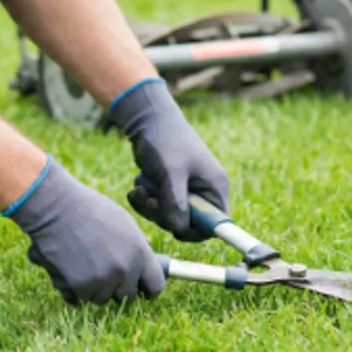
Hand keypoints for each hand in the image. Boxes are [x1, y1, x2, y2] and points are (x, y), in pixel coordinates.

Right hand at [6, 157, 165, 304]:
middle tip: (103, 272)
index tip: (141, 290)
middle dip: (117, 288)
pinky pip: (80, 299)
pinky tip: (69, 268)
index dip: (147, 289)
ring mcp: (103, 281)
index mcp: (140, 252)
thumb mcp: (123, 223)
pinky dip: (74, 288)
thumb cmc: (89, 210)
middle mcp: (125, 270)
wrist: (58, 208)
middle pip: (128, 297)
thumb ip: (136, 248)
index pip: (156, 285)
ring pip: (102, 298)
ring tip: (82, 262)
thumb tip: (142, 266)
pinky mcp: (81, 288)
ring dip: (94, 288)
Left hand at [110, 79, 229, 241]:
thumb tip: (179, 229)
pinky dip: (145, 202)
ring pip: (169, 217)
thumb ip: (176, 201)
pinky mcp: (169, 188)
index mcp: (214, 186)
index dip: (197, 232)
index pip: (216, 224)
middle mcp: (204, 190)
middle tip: (149, 201)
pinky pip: (158, 207)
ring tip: (139, 189)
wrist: (147, 120)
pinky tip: (135, 190)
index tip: (175, 229)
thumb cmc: (164, 140)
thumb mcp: (170, 171)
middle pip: (189, 224)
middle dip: (165, 216)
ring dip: (151, 207)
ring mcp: (186, 190)